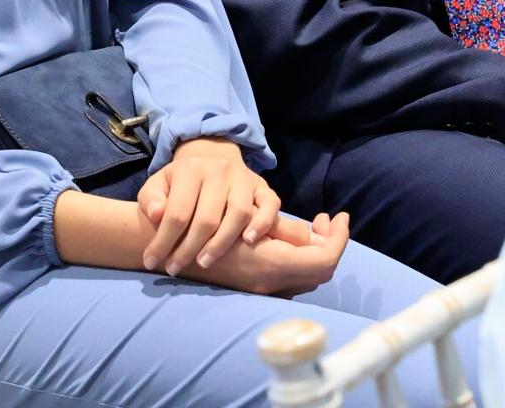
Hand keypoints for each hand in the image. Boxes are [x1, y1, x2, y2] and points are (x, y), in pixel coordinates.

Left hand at [138, 138, 280, 275]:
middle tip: (176, 268)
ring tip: (204, 262)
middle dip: (189, 248)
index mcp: (189, 169)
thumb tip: (156, 215)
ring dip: (221, 243)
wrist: (212, 160)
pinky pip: (270, 204)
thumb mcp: (159, 183)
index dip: (164, 240)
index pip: (177, 211)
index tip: (152, 262)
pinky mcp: (263, 187)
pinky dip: (262, 223)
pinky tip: (249, 241)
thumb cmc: (182, 182)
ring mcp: (243, 178)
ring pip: (239, 214)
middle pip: (207, 218)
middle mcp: (219, 170)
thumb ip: (151, 198)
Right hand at [181, 211, 350, 296]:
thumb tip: (311, 232)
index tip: (339, 216)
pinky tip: (289, 239)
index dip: (339, 238)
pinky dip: (301, 257)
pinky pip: (293, 277)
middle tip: (327, 220)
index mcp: (272, 264)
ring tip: (313, 228)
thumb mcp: (239, 217)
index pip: (325, 259)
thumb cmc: (200, 225)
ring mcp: (264, 287)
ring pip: (309, 275)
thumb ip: (279, 228)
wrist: (166, 248)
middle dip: (331, 243)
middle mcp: (272, 282)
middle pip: (322, 271)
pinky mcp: (255, 285)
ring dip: (316, 251)